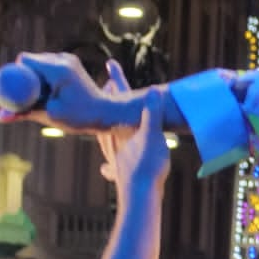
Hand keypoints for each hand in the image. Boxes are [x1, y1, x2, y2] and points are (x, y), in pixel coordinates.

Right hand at [0, 52, 139, 132]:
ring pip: (40, 64)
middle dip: (23, 76)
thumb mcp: (48, 115)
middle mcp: (63, 59)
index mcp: (57, 68)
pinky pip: (49, 68)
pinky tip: (46, 93)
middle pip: (31, 61)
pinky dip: (43, 79)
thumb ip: (23, 113)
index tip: (11, 89)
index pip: (25, 60)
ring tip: (37, 97)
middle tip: (19, 96)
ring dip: (34, 78)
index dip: (15, 73)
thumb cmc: (79, 117)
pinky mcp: (71, 65)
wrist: (107, 113)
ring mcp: (68, 60)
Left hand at [94, 60, 168, 194]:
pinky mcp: (121, 174)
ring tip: (104, 121)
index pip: (119, 98)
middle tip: (107, 86)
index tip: (109, 64)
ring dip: (105, 126)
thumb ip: (153, 114)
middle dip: (108, 99)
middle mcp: (116, 140)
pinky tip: (105, 169)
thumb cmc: (147, 164)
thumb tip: (153, 90)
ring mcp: (116, 158)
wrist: (140, 195)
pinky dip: (109, 165)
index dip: (117, 80)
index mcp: (124, 128)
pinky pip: (112, 166)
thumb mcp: (154, 135)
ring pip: (106, 137)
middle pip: (108, 114)